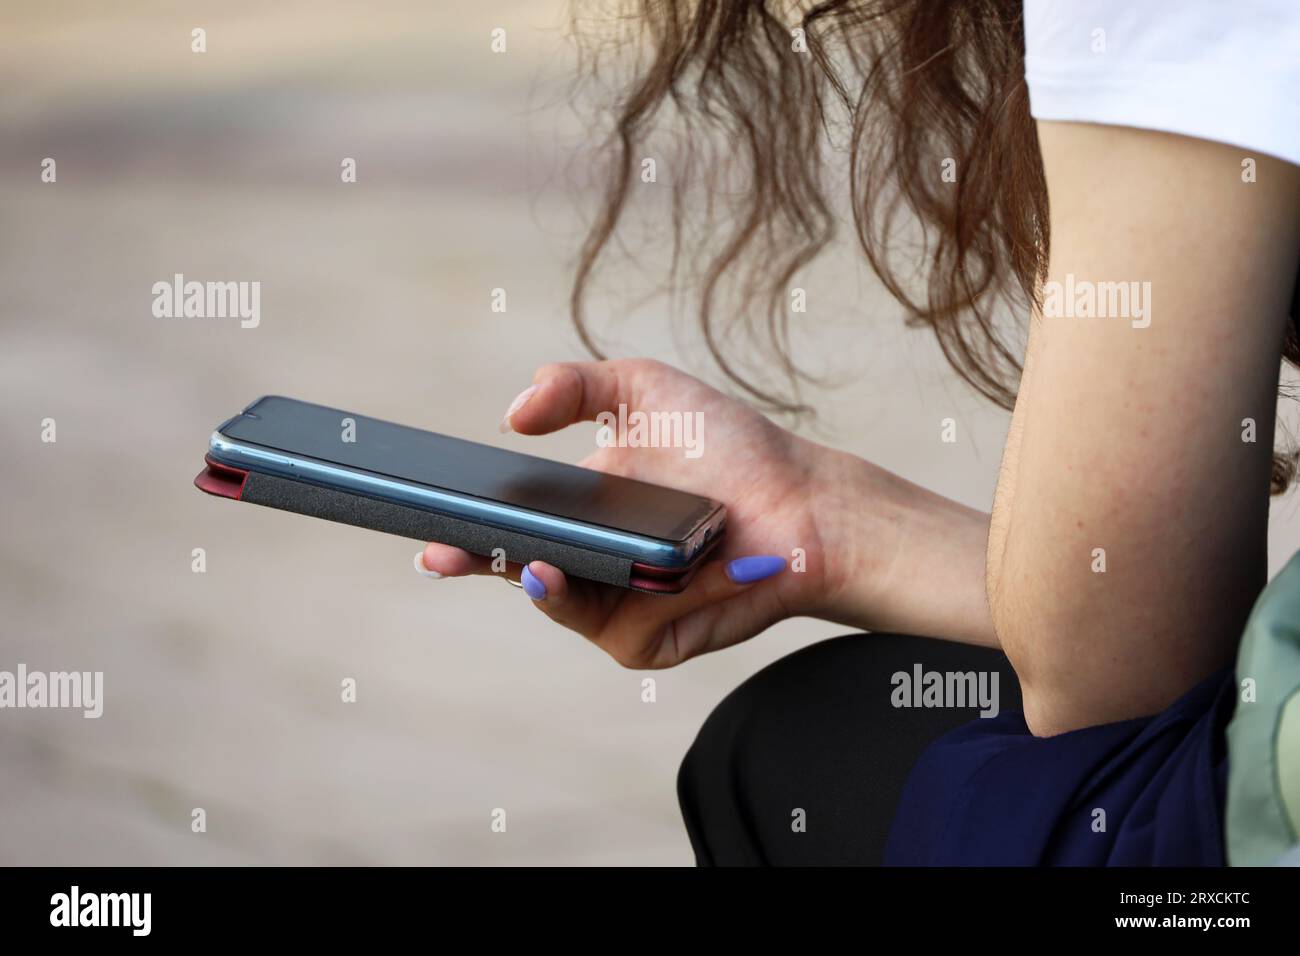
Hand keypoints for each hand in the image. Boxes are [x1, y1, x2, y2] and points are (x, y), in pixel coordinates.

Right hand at [418, 359, 859, 666]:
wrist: (802, 498)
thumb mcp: (644, 390)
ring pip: (563, 609)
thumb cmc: (728, 446)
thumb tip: (513, 409)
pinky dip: (649, 594)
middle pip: (518, 574)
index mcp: (577, 513)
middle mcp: (591, 564)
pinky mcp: (654, 641)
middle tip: (449, 551)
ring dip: (554, 588)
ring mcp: (619, 607)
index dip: (464, 529)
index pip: (507, 526)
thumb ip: (576, 384)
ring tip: (538, 564)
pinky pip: (625, 628)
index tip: (426, 524)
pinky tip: (671, 569)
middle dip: (479, 565)